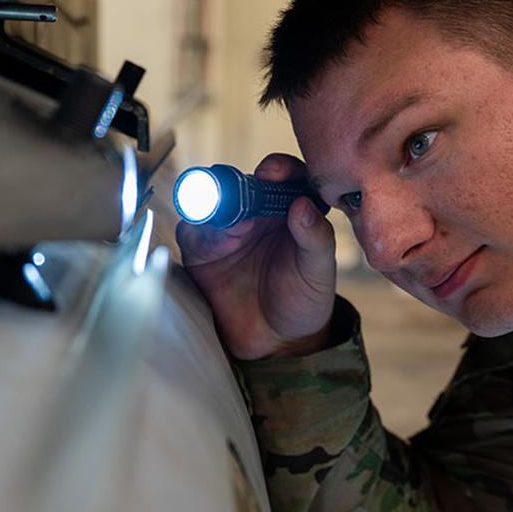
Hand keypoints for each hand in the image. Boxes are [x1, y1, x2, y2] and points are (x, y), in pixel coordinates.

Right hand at [176, 153, 336, 359]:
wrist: (277, 342)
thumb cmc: (303, 301)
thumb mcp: (319, 271)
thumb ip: (316, 238)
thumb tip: (302, 205)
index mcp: (290, 210)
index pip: (284, 177)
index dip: (279, 168)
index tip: (273, 171)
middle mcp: (257, 215)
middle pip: (243, 184)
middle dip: (241, 185)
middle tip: (247, 195)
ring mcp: (228, 232)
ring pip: (214, 203)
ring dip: (219, 206)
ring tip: (235, 226)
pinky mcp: (203, 252)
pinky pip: (193, 232)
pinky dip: (200, 231)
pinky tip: (215, 243)